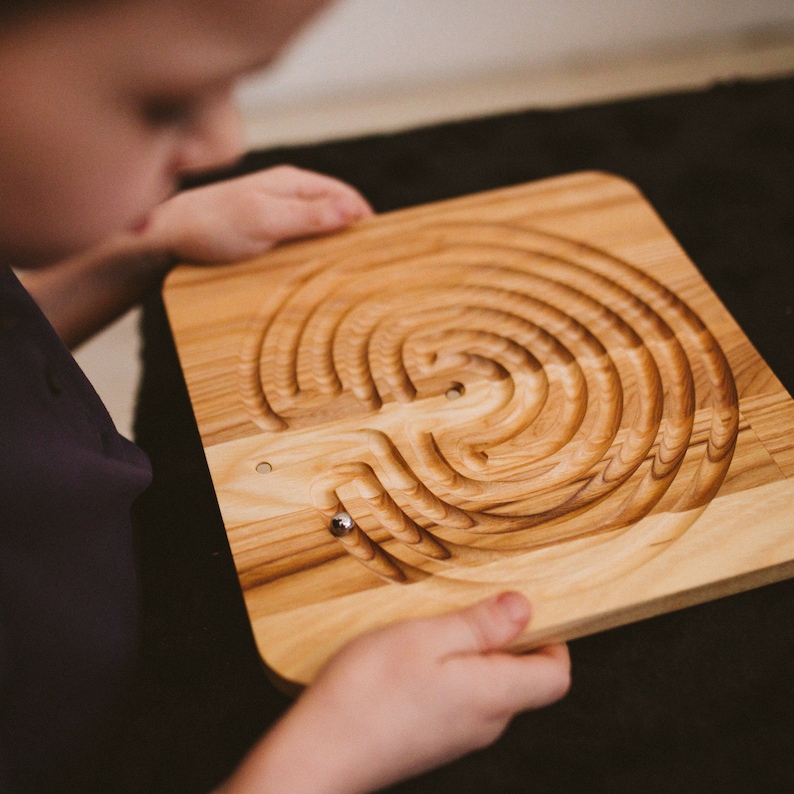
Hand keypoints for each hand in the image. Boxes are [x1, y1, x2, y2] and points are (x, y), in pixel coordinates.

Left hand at [145, 165, 372, 262]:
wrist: (167, 235)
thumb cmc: (212, 224)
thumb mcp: (265, 220)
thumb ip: (309, 216)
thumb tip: (352, 211)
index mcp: (293, 182)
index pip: (345, 196)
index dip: (365, 219)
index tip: (382, 248)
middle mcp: (288, 194)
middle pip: (335, 211)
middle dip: (353, 234)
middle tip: (369, 265)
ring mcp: (276, 212)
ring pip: (318, 227)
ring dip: (333, 247)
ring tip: (348, 273)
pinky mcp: (265, 232)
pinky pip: (300, 240)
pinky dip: (314, 253)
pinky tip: (316, 273)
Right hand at [221, 593, 569, 793]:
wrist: (318, 754)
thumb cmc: (369, 693)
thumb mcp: (427, 638)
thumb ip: (482, 625)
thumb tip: (525, 608)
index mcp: (494, 696)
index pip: (556, 675)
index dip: (552, 637)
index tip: (524, 607)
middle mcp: (485, 723)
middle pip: (521, 677)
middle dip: (504, 637)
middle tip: (466, 606)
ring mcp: (458, 735)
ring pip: (486, 684)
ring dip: (470, 651)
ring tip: (430, 629)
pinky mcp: (433, 737)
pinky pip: (459, 697)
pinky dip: (448, 670)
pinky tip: (410, 657)